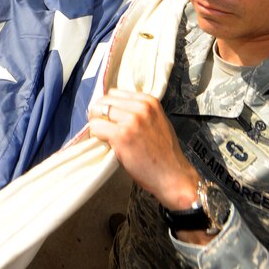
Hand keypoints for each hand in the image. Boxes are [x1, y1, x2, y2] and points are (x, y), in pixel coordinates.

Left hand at [88, 88, 199, 210]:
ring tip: (104, 135)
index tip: (109, 117)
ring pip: (97, 112)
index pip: (115, 93)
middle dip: (99, 113)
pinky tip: (106, 142)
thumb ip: (139, 111)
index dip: (109, 106)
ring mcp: (131, 121)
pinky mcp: (121, 136)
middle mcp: (141, 108)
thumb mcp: (157, 121)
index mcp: (149, 101)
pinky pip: (96, 127)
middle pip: (104, 100)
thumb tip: (115, 108)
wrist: (172, 175)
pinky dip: (96, 134)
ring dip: (97, 124)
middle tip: (101, 126)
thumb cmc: (164, 153)